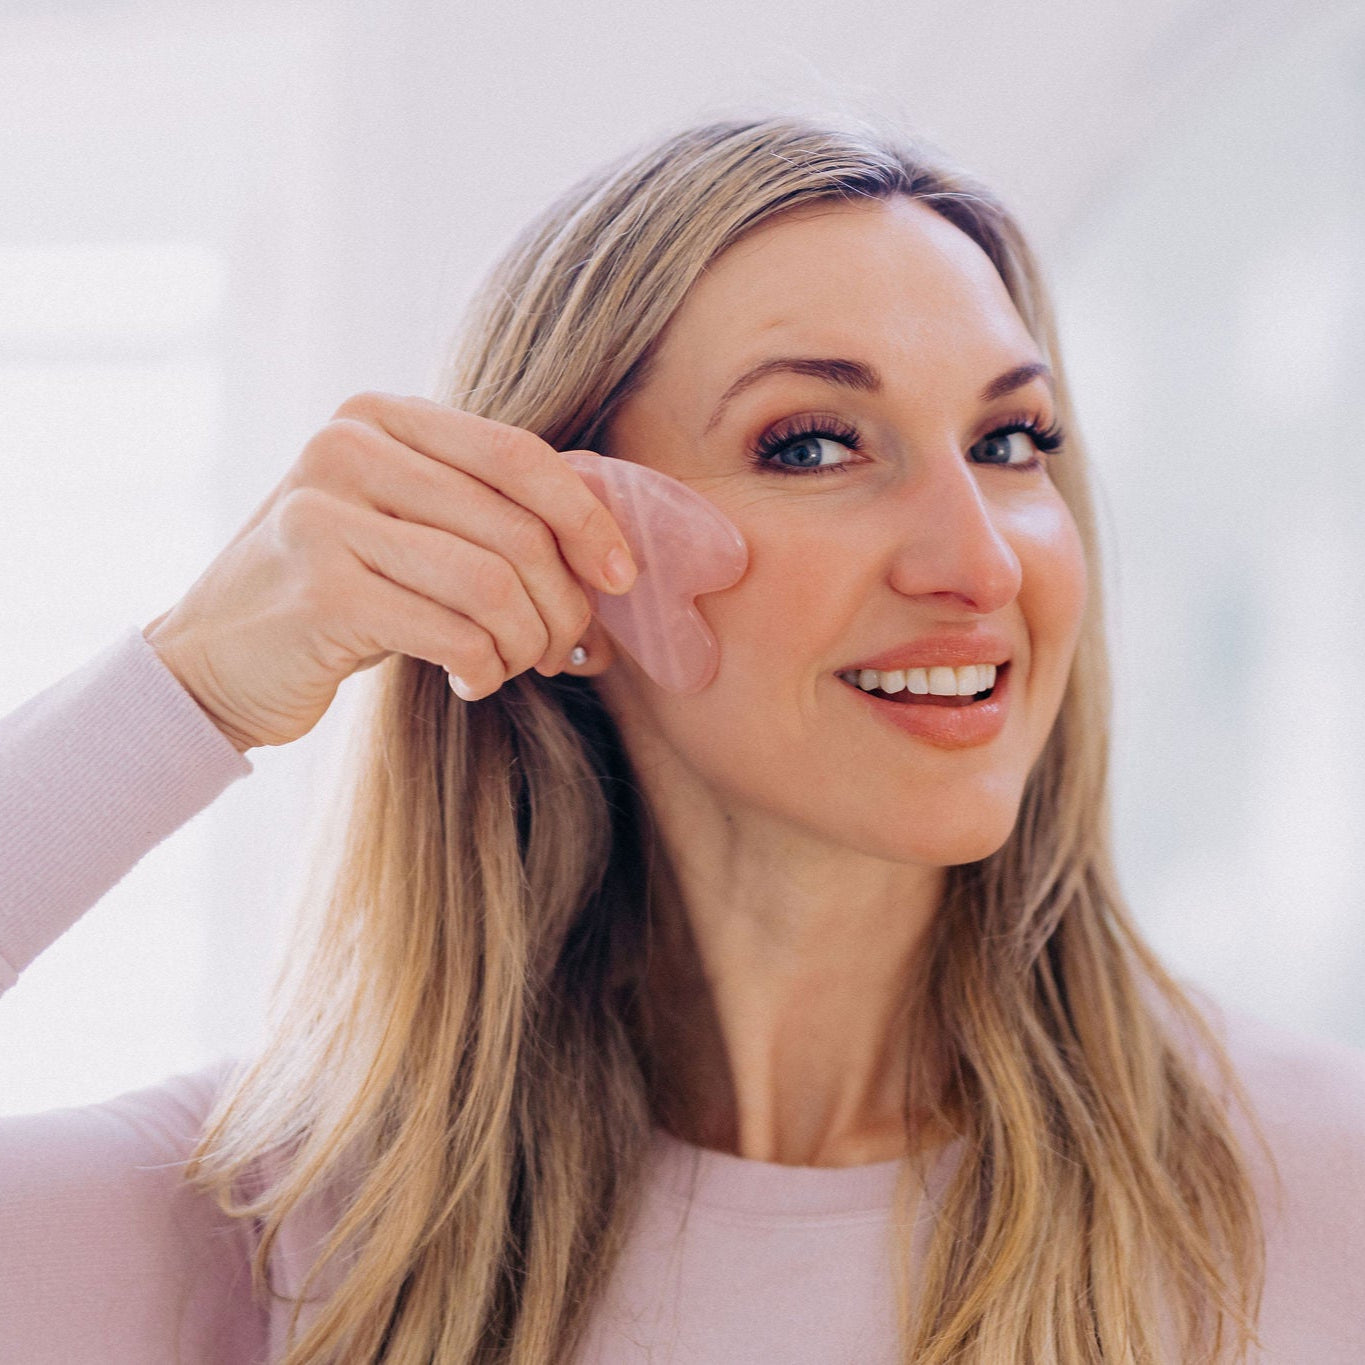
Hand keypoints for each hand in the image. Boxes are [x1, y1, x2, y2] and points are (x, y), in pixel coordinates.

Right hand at [142, 392, 637, 751]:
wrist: (212, 659)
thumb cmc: (336, 594)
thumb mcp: (399, 526)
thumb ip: (480, 513)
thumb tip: (608, 558)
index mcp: (377, 416)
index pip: (517, 454)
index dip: (586, 517)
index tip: (621, 576)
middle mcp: (346, 448)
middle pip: (514, 525)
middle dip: (563, 601)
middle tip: (567, 649)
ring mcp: (325, 515)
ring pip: (492, 582)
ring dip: (528, 641)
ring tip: (521, 666)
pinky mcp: (321, 591)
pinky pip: (454, 632)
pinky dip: (485, 669)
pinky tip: (472, 682)